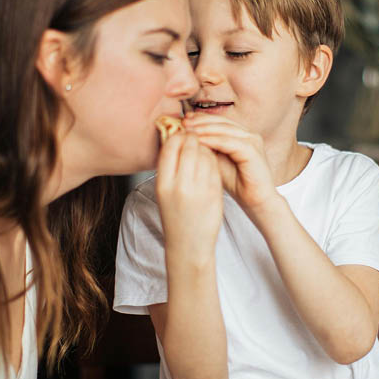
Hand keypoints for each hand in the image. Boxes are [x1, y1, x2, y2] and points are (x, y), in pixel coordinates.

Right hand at [155, 130, 222, 256]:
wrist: (189, 244)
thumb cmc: (176, 216)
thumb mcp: (164, 192)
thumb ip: (169, 167)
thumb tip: (176, 137)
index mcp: (163, 183)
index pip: (171, 146)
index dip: (178, 135)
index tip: (181, 133)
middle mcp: (180, 185)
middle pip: (189, 146)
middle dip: (194, 137)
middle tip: (195, 136)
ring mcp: (199, 189)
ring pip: (205, 154)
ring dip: (205, 147)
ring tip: (202, 149)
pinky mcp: (214, 193)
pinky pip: (215, 166)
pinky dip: (213, 159)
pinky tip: (211, 161)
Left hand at [183, 113, 278, 216]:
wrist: (256, 201)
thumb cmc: (237, 184)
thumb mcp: (217, 162)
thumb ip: (207, 149)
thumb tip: (187, 137)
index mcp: (241, 135)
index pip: (219, 121)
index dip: (200, 119)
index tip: (182, 120)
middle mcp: (248, 135)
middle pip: (221, 121)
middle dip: (200, 121)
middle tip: (183, 122)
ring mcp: (252, 141)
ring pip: (224, 129)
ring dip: (204, 128)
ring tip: (187, 130)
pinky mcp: (253, 150)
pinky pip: (229, 142)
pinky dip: (213, 140)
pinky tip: (199, 141)